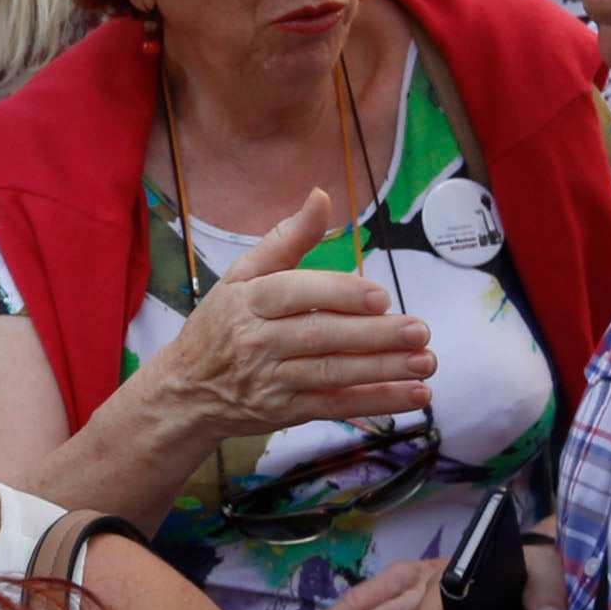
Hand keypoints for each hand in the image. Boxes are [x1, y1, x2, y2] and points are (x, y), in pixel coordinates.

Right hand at [128, 189, 435, 444]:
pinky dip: (376, 402)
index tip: (380, 295)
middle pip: (320, 337)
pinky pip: (334, 407)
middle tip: (419, 330)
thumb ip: (285, 239)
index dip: (338, 294)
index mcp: (248, 300)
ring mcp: (271, 380)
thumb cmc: (221, 324)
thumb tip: (321, 197)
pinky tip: (413, 395)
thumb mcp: (241, 275)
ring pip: (331, 374)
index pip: (294, 293)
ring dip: (383, 370)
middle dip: (373, 336)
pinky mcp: (284, 413)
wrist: (185, 390)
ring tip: (425, 362)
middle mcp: (257, 341)